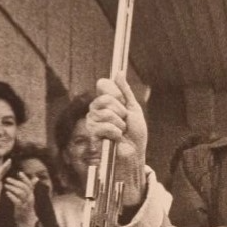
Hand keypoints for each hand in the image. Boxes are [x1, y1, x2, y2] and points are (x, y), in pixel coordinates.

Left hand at [4, 171, 38, 226]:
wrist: (27, 220)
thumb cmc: (27, 207)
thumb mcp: (29, 196)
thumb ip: (31, 187)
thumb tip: (36, 178)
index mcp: (31, 194)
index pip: (30, 184)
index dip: (25, 178)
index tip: (19, 172)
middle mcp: (30, 198)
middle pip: (25, 187)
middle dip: (16, 182)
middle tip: (7, 179)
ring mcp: (26, 203)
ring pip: (21, 193)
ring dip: (13, 188)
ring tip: (6, 185)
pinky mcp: (21, 209)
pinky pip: (17, 201)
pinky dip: (12, 196)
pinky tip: (7, 193)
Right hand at [87, 75, 146, 205]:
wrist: (134, 153)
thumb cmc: (135, 134)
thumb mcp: (133, 109)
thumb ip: (125, 91)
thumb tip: (118, 73)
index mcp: (105, 102)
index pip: (103, 85)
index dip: (116, 93)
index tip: (124, 104)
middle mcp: (96, 109)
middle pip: (106, 98)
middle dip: (121, 111)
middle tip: (125, 122)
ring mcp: (92, 121)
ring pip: (105, 112)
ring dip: (119, 123)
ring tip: (121, 131)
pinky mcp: (92, 134)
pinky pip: (104, 126)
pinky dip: (115, 132)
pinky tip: (116, 138)